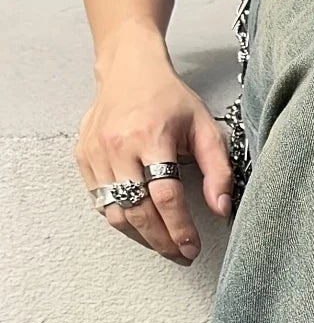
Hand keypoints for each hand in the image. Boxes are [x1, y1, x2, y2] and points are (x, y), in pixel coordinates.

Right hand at [75, 26, 233, 264]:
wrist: (128, 69)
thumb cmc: (168, 97)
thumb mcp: (205, 128)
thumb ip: (218, 170)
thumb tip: (222, 208)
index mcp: (152, 136)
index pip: (166, 196)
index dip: (180, 229)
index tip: (192, 247)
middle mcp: (118, 145)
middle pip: (138, 210)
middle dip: (162, 241)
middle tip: (180, 254)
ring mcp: (96, 152)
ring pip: (115, 211)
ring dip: (140, 236)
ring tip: (163, 244)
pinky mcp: (83, 156)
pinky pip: (99, 200)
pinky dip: (120, 218)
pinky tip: (140, 223)